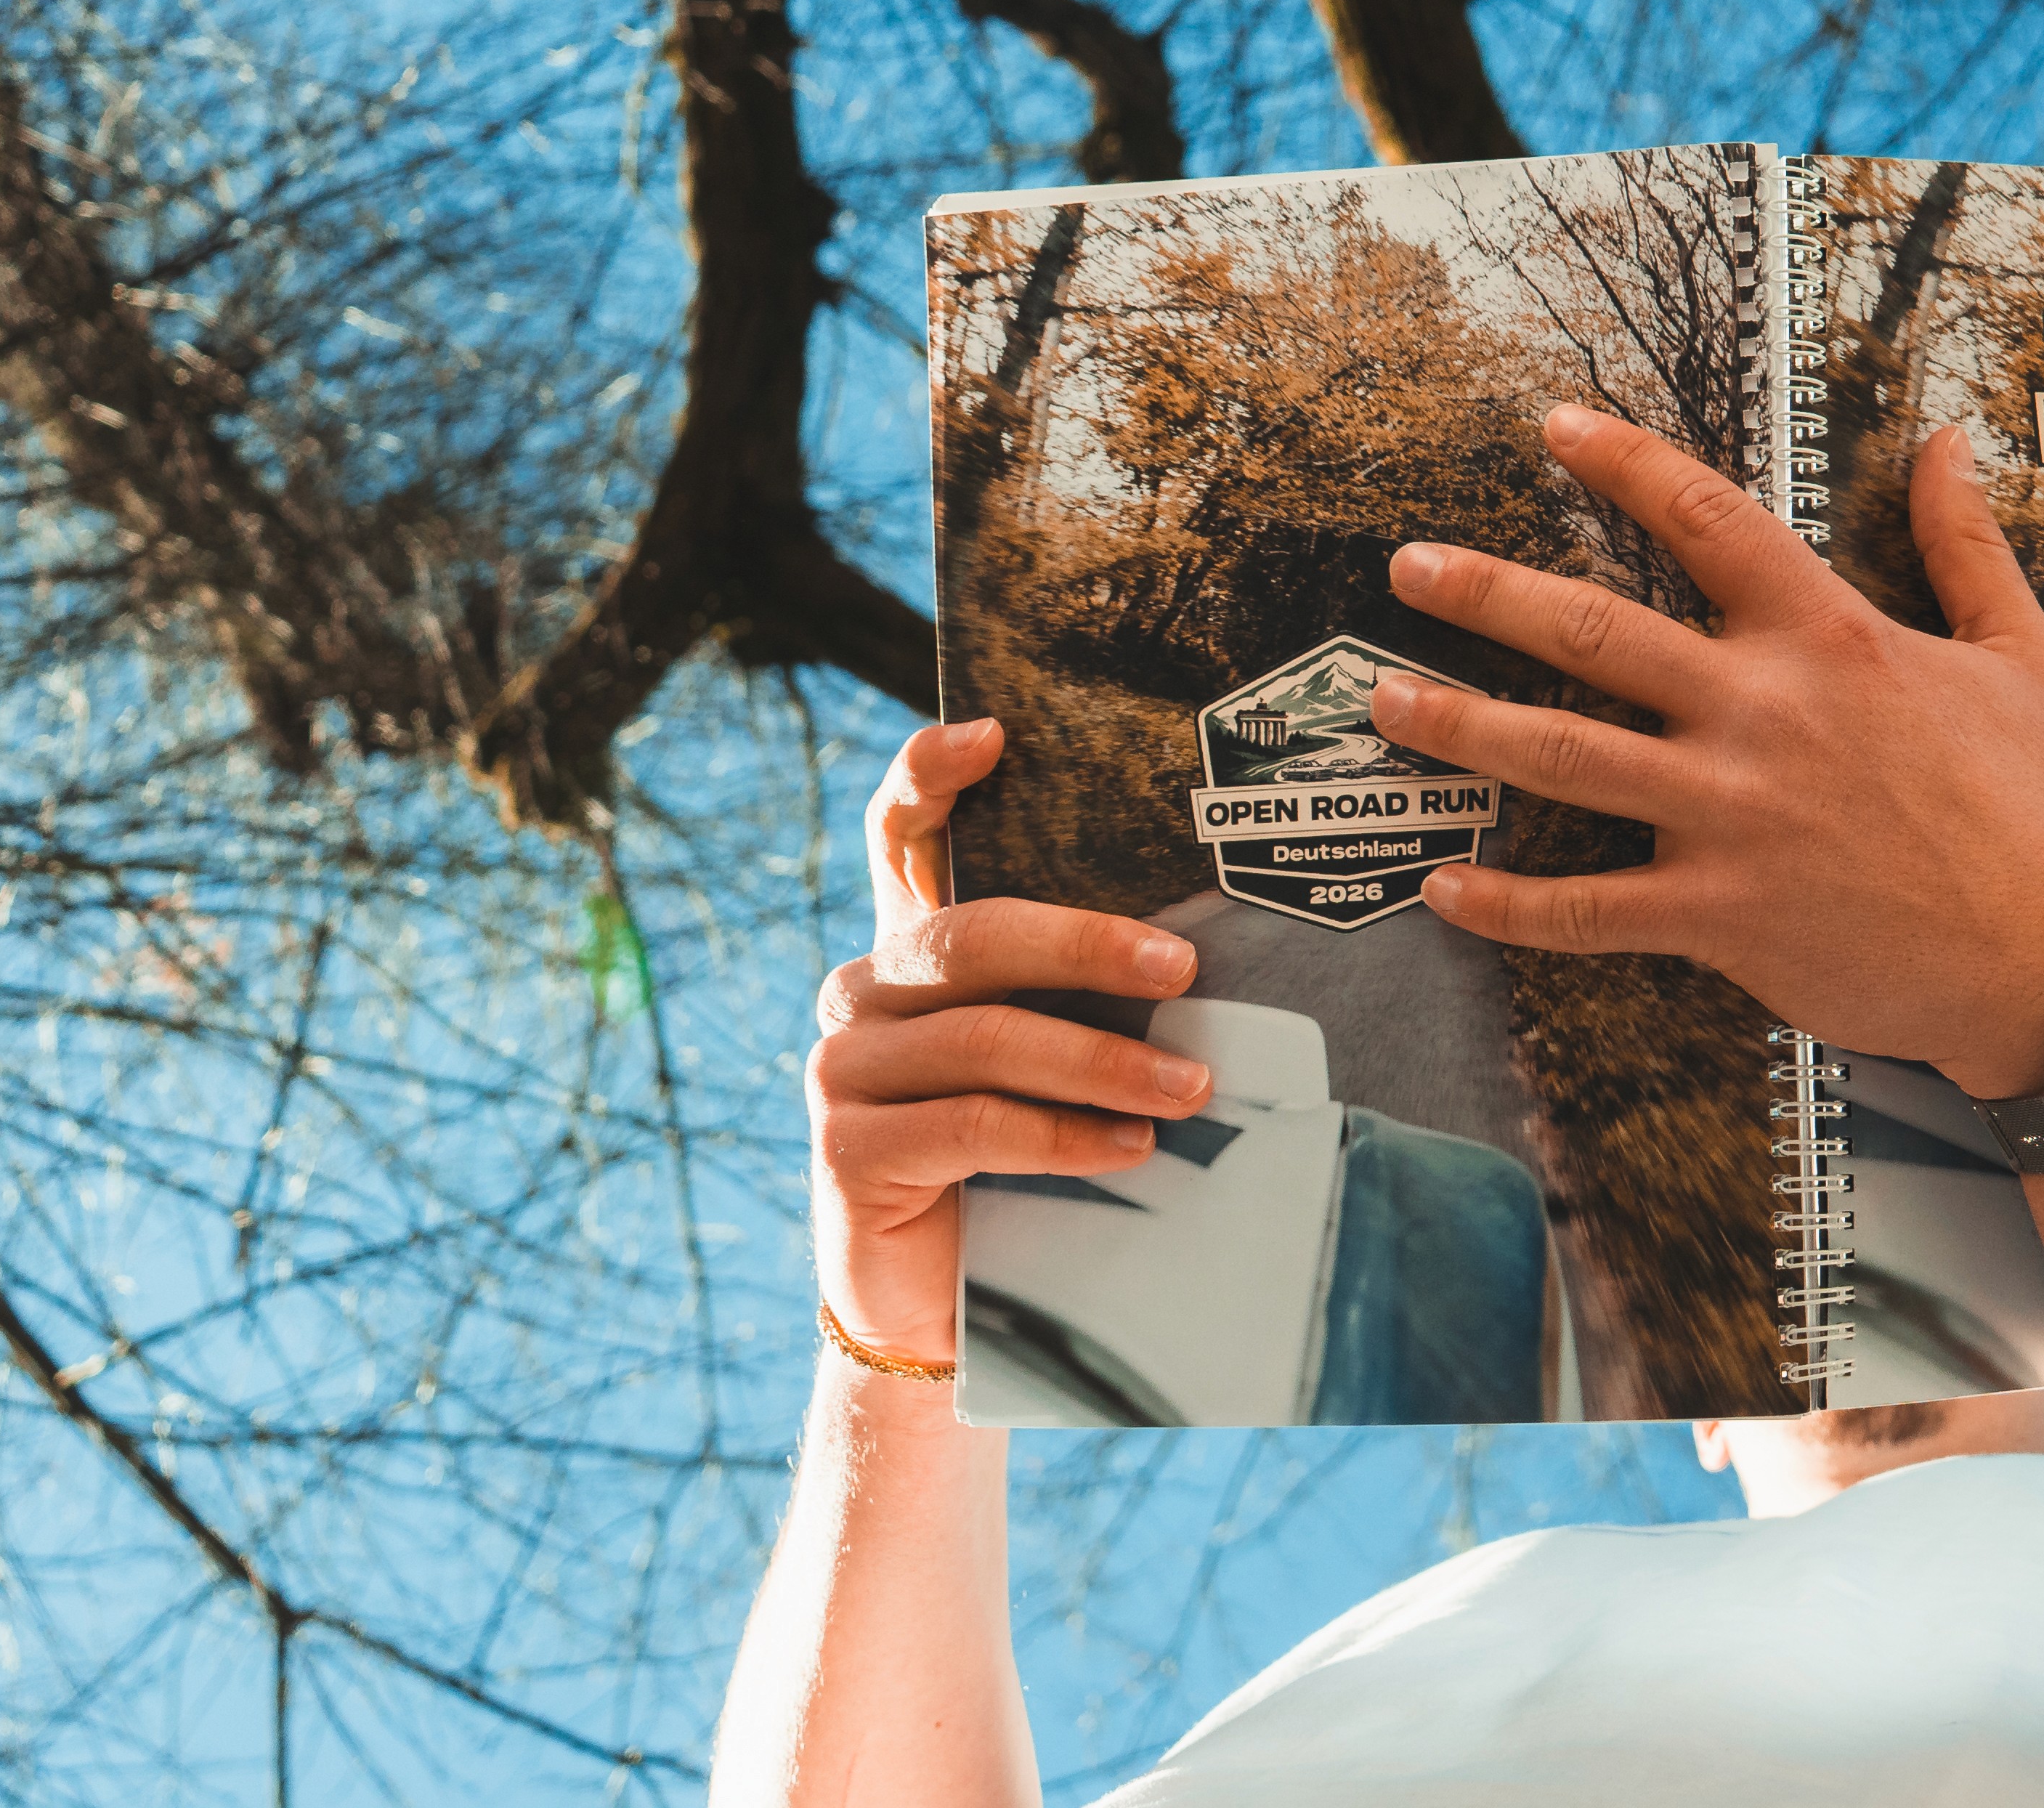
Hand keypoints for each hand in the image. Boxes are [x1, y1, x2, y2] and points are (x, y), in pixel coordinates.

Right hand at [804, 719, 1213, 1364]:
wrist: (941, 1309)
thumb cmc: (1017, 1167)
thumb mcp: (1047, 1064)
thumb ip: (1077, 1001)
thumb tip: (1202, 952)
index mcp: (907, 953)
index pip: (899, 841)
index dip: (927, 776)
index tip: (992, 734)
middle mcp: (859, 993)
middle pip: (970, 937)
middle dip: (1086, 946)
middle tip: (1183, 972)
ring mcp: (841, 1070)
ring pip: (984, 1038)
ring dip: (1102, 1063)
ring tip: (1192, 1090)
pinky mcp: (847, 1149)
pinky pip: (971, 1124)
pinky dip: (1062, 1135)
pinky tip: (1131, 1149)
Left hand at [1372, 405, 2043, 1100]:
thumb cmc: (2040, 810)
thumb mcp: (2020, 652)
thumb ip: (1964, 543)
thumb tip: (1946, 444)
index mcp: (1830, 639)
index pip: (1705, 519)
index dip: (1622, 463)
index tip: (1553, 427)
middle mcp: (1763, 714)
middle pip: (1595, 630)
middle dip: (1487, 593)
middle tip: (1410, 567)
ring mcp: (1732, 816)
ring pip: (1566, 756)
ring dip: (1463, 727)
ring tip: (1385, 704)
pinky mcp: (1720, 916)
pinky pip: (1588, 911)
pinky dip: (1508, 905)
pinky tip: (1445, 889)